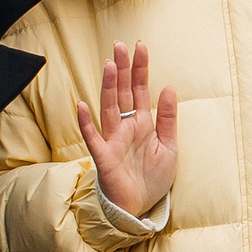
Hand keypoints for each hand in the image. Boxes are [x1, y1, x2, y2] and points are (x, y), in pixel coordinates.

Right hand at [76, 41, 179, 219]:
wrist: (141, 207)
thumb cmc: (152, 177)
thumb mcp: (169, 146)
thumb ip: (167, 118)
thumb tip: (168, 87)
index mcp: (142, 123)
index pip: (139, 89)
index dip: (140, 68)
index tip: (140, 46)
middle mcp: (125, 127)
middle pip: (121, 92)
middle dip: (122, 69)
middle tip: (120, 45)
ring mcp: (113, 140)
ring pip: (108, 108)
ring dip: (107, 87)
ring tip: (109, 65)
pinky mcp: (104, 157)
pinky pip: (93, 138)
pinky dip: (86, 123)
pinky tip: (82, 106)